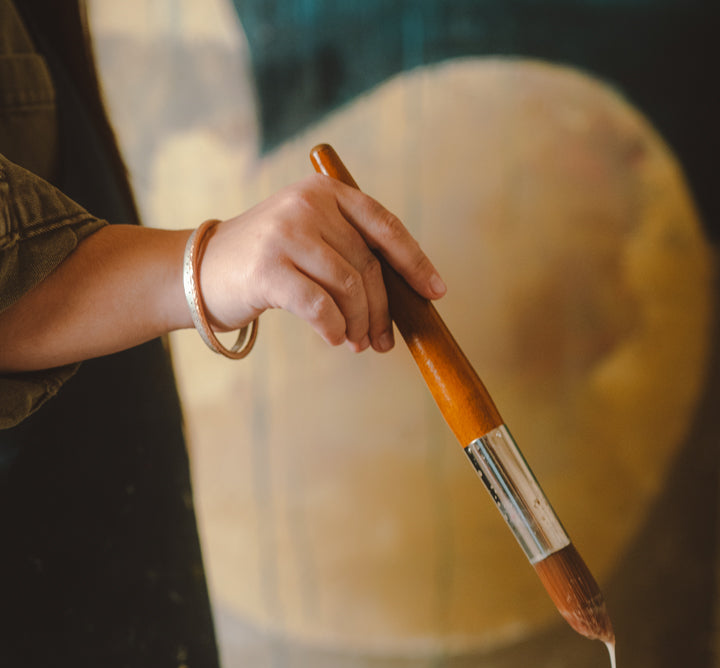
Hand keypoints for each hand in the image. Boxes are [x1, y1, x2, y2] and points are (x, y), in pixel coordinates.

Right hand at [196, 175, 446, 352]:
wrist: (201, 270)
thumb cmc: (267, 262)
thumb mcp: (311, 238)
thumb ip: (350, 251)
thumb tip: (405, 295)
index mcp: (326, 191)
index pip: (384, 226)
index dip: (414, 262)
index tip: (436, 293)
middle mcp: (308, 204)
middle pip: (368, 266)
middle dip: (381, 310)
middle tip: (380, 341)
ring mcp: (287, 233)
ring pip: (349, 288)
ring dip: (359, 324)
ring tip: (355, 342)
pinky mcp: (269, 268)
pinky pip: (321, 307)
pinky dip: (334, 329)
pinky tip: (333, 338)